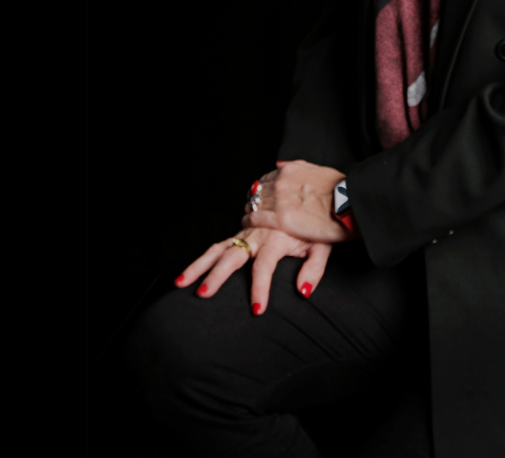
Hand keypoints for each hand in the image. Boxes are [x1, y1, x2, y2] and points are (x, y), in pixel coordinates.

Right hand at [174, 226, 331, 314]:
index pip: (264, 266)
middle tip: (203, 293)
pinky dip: (203, 256)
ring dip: (199, 265)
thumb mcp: (324, 245)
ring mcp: (247, 230)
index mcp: (277, 237)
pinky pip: (219, 243)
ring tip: (180, 283)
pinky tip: (188, 271)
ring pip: (218, 248)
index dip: (260, 288)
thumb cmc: (320, 224)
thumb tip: (302, 292)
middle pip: (233, 256)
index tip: (257, 310)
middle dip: (216, 275)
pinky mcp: (242, 229)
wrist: (315, 194)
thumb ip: (314, 269)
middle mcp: (258, 232)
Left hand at [242, 159, 354, 242]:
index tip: (260, 196)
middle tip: (251, 207)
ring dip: (249, 209)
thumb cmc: (339, 189)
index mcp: (290, 170)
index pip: (266, 178)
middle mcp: (281, 182)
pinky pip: (255, 218)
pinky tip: (247, 223)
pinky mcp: (280, 219)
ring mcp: (279, 200)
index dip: (261, 189)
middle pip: (257, 190)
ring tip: (247, 216)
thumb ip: (298, 167)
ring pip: (253, 203)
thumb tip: (282, 164)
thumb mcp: (317, 169)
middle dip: (253, 199)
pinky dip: (249, 220)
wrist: (348, 204)